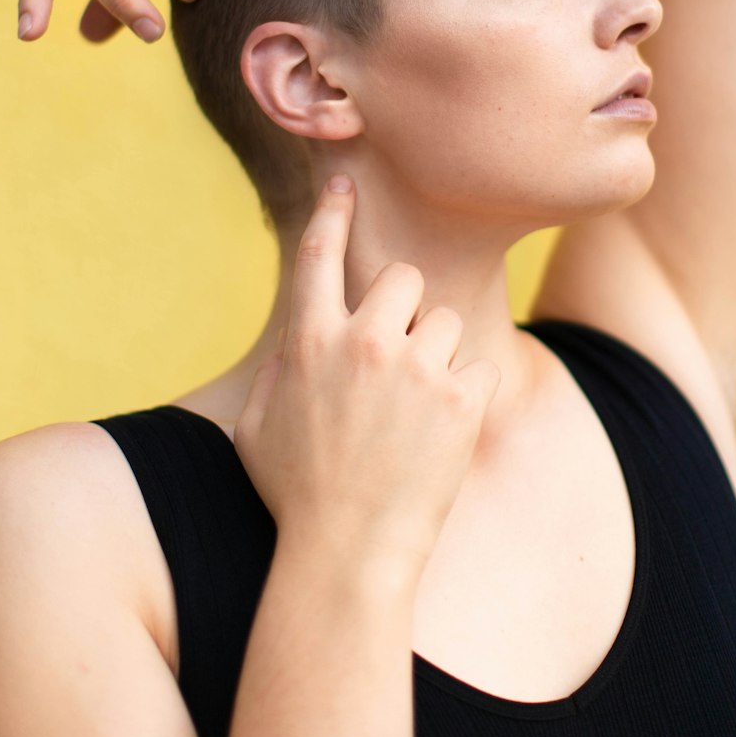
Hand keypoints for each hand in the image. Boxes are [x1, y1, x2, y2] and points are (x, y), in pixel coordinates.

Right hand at [233, 175, 501, 586]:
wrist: (346, 555)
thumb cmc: (293, 493)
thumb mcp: (256, 426)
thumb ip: (277, 369)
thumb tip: (298, 339)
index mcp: (309, 341)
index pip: (320, 253)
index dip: (332, 210)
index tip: (346, 181)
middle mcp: (363, 342)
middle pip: (403, 275)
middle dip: (405, 306)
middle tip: (398, 355)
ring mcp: (416, 369)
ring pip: (446, 320)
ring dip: (437, 356)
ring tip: (417, 412)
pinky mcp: (462, 399)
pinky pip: (480, 367)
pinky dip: (468, 396)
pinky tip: (444, 434)